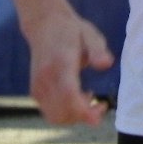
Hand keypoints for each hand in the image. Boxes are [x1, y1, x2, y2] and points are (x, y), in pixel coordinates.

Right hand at [22, 10, 114, 125]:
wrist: (44, 25)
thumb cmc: (72, 31)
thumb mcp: (90, 35)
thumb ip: (98, 50)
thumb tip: (107, 64)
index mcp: (60, 64)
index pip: (69, 94)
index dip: (82, 111)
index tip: (98, 118)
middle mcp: (45, 79)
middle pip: (62, 112)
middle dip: (83, 116)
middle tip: (101, 105)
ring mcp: (38, 86)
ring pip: (54, 116)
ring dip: (74, 116)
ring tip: (90, 99)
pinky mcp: (36, 91)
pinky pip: (50, 111)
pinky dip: (65, 113)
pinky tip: (78, 97)